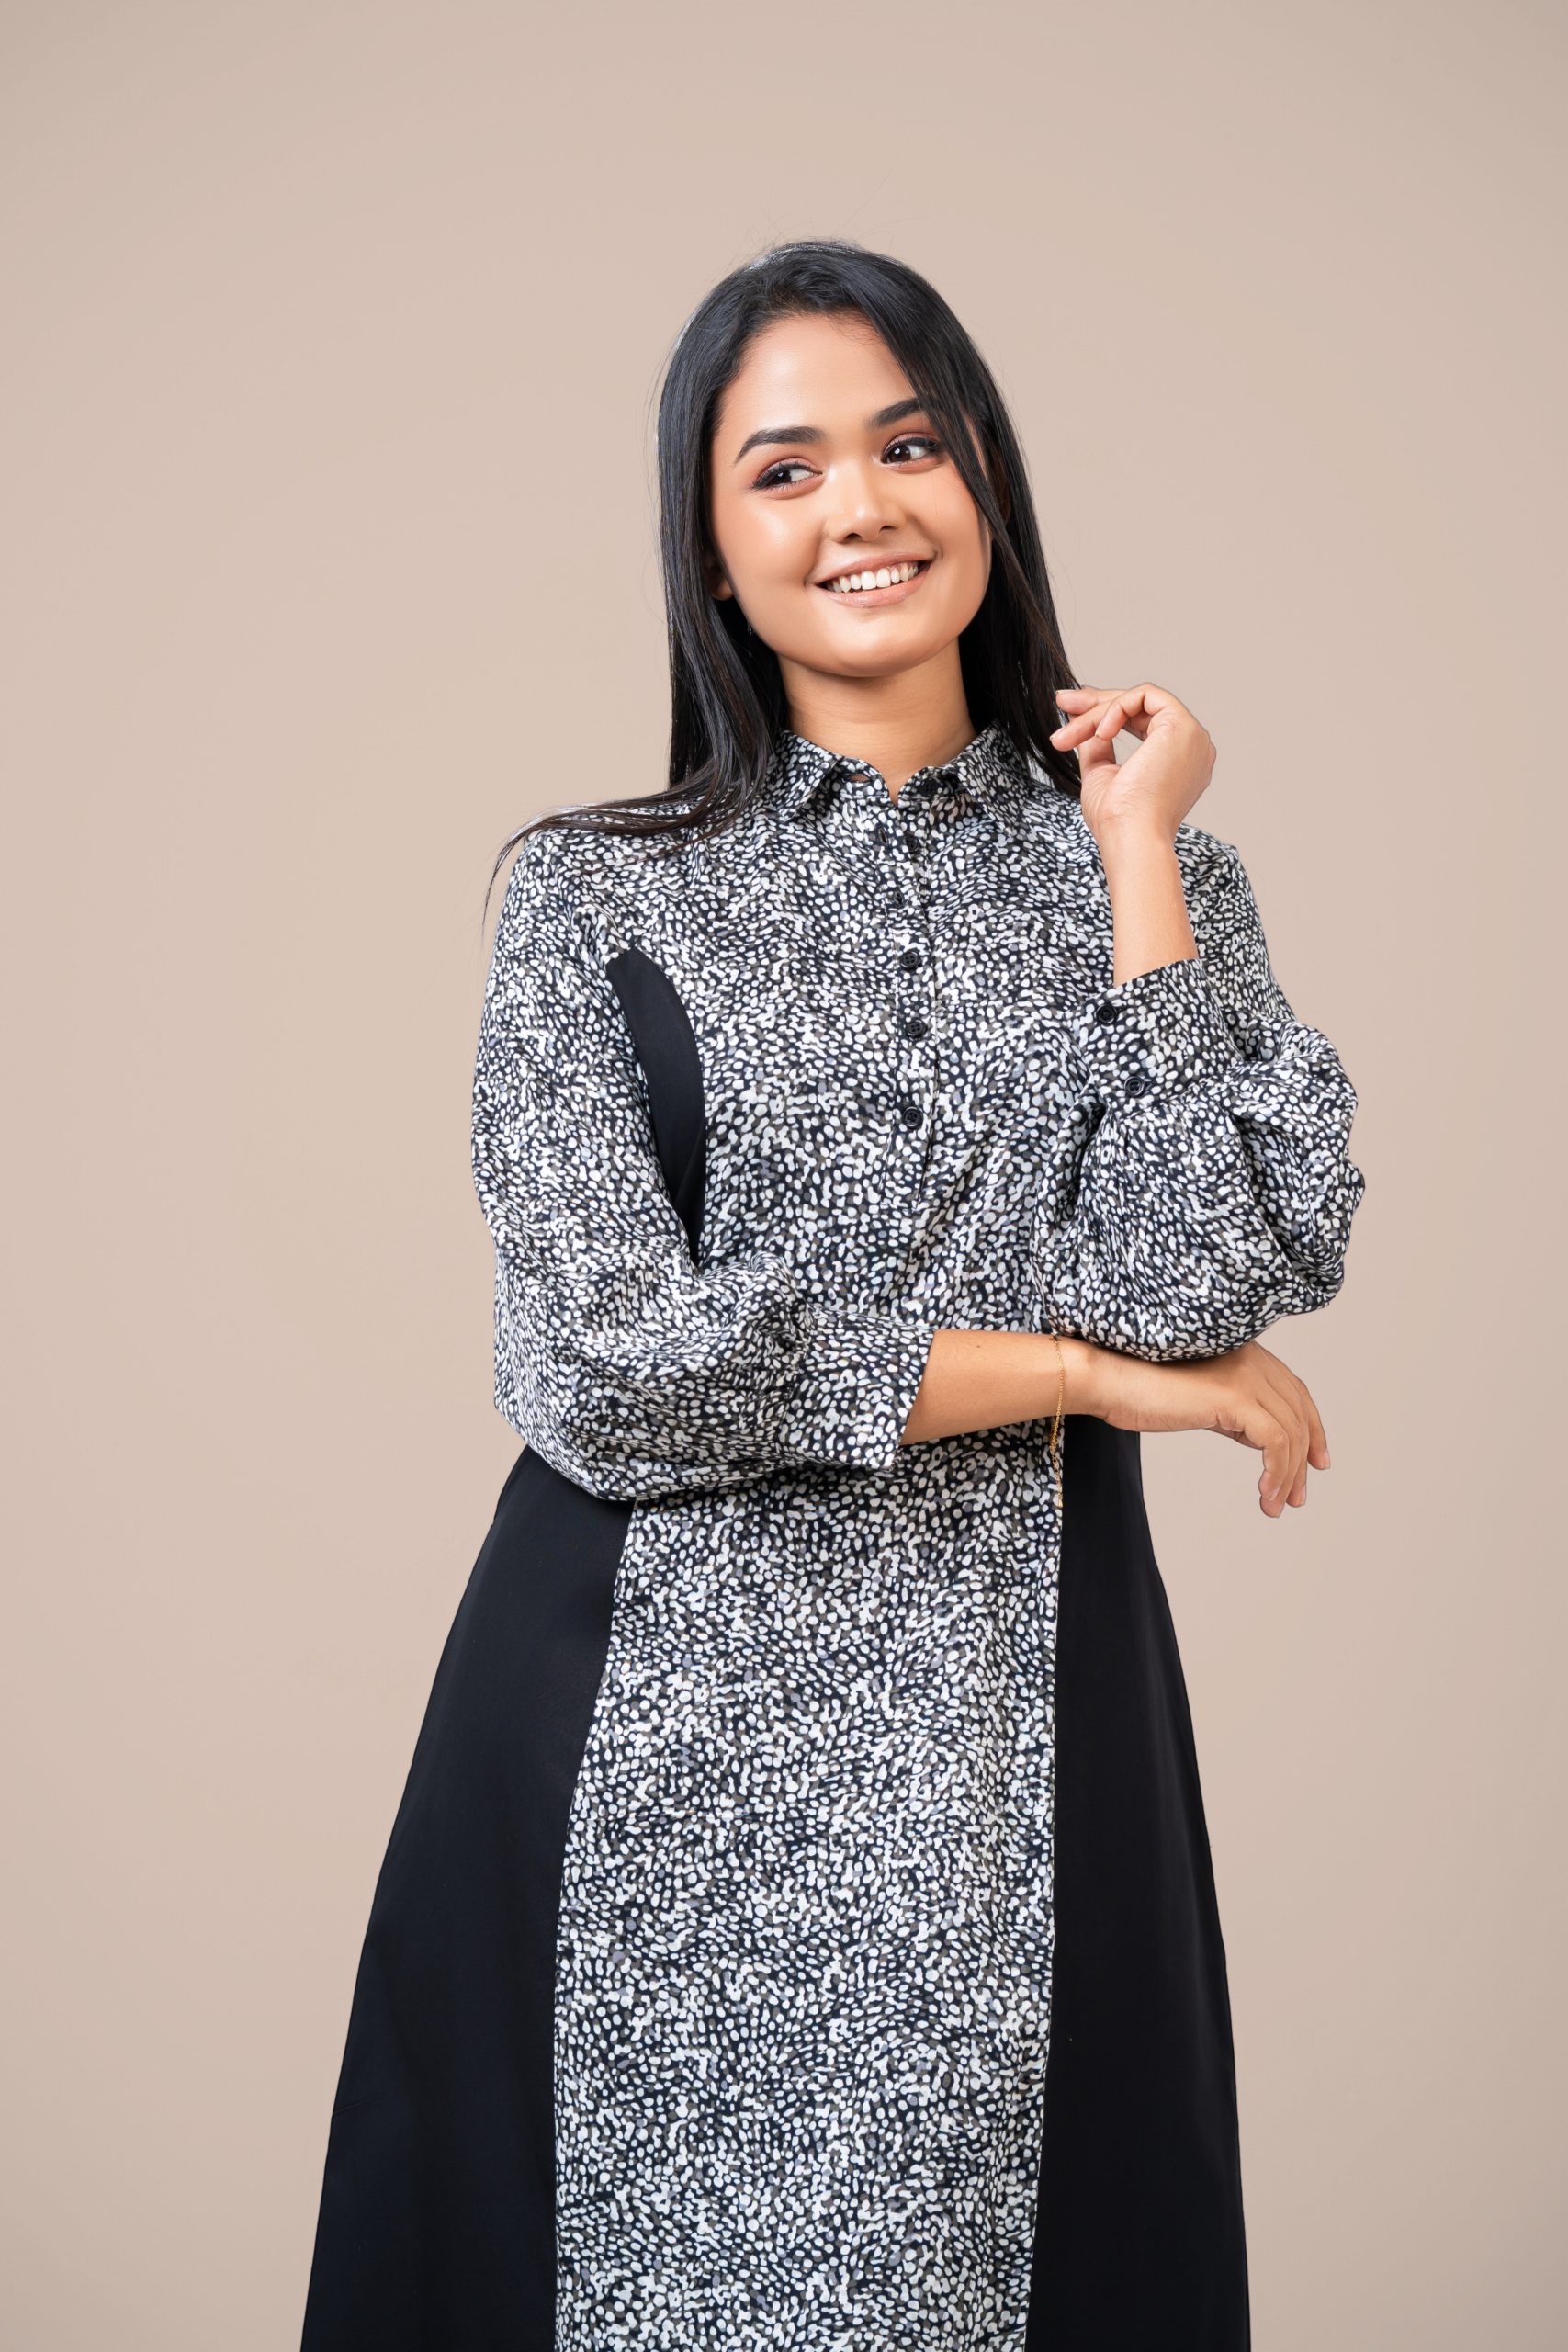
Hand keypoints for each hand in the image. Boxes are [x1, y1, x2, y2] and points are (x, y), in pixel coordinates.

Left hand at [1048, 682, 1215, 848]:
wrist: (1131, 837)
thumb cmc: (1118, 821)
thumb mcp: (1102, 774)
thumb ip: (1097, 745)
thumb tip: (1081, 718)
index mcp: (1178, 761)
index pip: (1142, 721)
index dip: (1105, 712)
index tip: (1071, 710)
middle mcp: (1191, 747)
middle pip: (1141, 707)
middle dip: (1096, 702)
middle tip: (1062, 700)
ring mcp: (1191, 736)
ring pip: (1139, 701)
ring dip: (1098, 711)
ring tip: (1068, 734)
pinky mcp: (1183, 726)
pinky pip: (1145, 695)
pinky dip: (1116, 708)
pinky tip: (1100, 733)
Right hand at [1082, 1337, 1329, 1517]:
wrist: (1110, 1380)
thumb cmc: (1142, 1391)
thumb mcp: (1201, 1402)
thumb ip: (1233, 1412)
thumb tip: (1259, 1438)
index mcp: (1247, 1354)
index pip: (1295, 1393)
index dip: (1312, 1429)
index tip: (1315, 1464)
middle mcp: (1254, 1359)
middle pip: (1299, 1414)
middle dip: (1303, 1460)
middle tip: (1296, 1497)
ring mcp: (1247, 1376)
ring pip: (1291, 1432)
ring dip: (1288, 1476)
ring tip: (1275, 1506)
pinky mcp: (1236, 1396)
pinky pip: (1276, 1442)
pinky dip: (1277, 1473)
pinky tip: (1265, 1494)